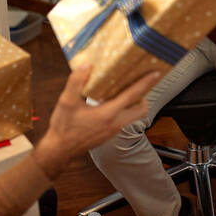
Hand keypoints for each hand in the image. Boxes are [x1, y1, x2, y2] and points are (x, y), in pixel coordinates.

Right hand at [33, 65, 159, 179]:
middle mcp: (116, 123)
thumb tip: (87, 65)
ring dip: (135, 103)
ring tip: (126, 89)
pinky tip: (112, 102)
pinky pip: (125, 120)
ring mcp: (114, 130)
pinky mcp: (110, 134)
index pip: (132, 96)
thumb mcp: (66, 101)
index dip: (145, 83)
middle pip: (142, 109)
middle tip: (140, 82)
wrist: (60, 149)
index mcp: (108, 114)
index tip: (156, 74)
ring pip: (134, 116)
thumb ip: (76, 82)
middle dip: (144, 95)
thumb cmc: (63, 127)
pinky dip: (125, 109)